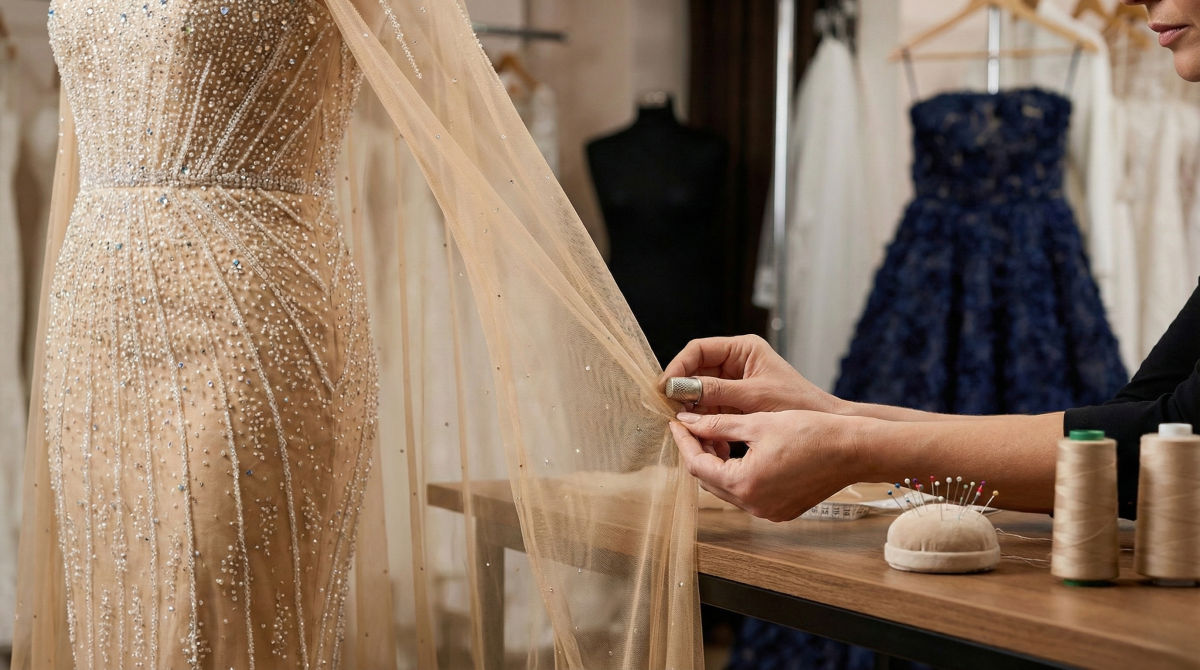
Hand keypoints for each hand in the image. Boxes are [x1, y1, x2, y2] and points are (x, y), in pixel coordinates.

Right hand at [661, 335, 847, 415]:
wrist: (826, 424)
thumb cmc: (797, 403)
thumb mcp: (754, 397)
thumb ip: (716, 391)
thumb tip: (680, 390)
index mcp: (742, 350)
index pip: (698, 350)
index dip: (678, 366)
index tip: (665, 387)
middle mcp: (736, 364)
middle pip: (696, 372)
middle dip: (683, 392)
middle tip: (670, 410)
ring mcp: (735, 385)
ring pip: (701, 394)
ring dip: (693, 411)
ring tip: (685, 427)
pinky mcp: (737, 405)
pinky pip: (712, 411)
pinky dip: (705, 424)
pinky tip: (702, 437)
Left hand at [668, 410, 862, 521]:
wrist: (853, 450)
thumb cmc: (811, 432)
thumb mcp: (757, 422)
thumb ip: (717, 424)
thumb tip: (688, 422)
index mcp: (745, 484)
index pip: (697, 465)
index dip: (684, 442)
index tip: (678, 423)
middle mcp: (754, 505)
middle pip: (710, 481)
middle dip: (700, 453)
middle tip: (695, 426)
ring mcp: (768, 512)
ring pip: (728, 489)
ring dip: (718, 464)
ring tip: (718, 435)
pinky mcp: (782, 511)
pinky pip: (748, 494)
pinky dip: (738, 475)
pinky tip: (741, 452)